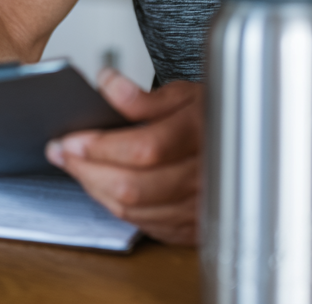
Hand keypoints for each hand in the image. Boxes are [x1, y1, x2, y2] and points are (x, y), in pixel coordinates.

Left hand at [45, 69, 201, 245]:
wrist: (251, 147)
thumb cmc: (215, 117)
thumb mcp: (185, 94)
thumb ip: (143, 97)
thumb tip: (108, 84)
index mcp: (200, 135)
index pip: (143, 149)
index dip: (100, 146)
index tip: (70, 138)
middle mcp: (202, 177)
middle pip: (132, 186)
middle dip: (86, 169)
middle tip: (60, 151)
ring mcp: (198, 208)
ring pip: (133, 210)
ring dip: (95, 188)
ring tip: (74, 166)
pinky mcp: (191, 228)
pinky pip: (144, 224)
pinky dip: (116, 205)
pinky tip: (102, 185)